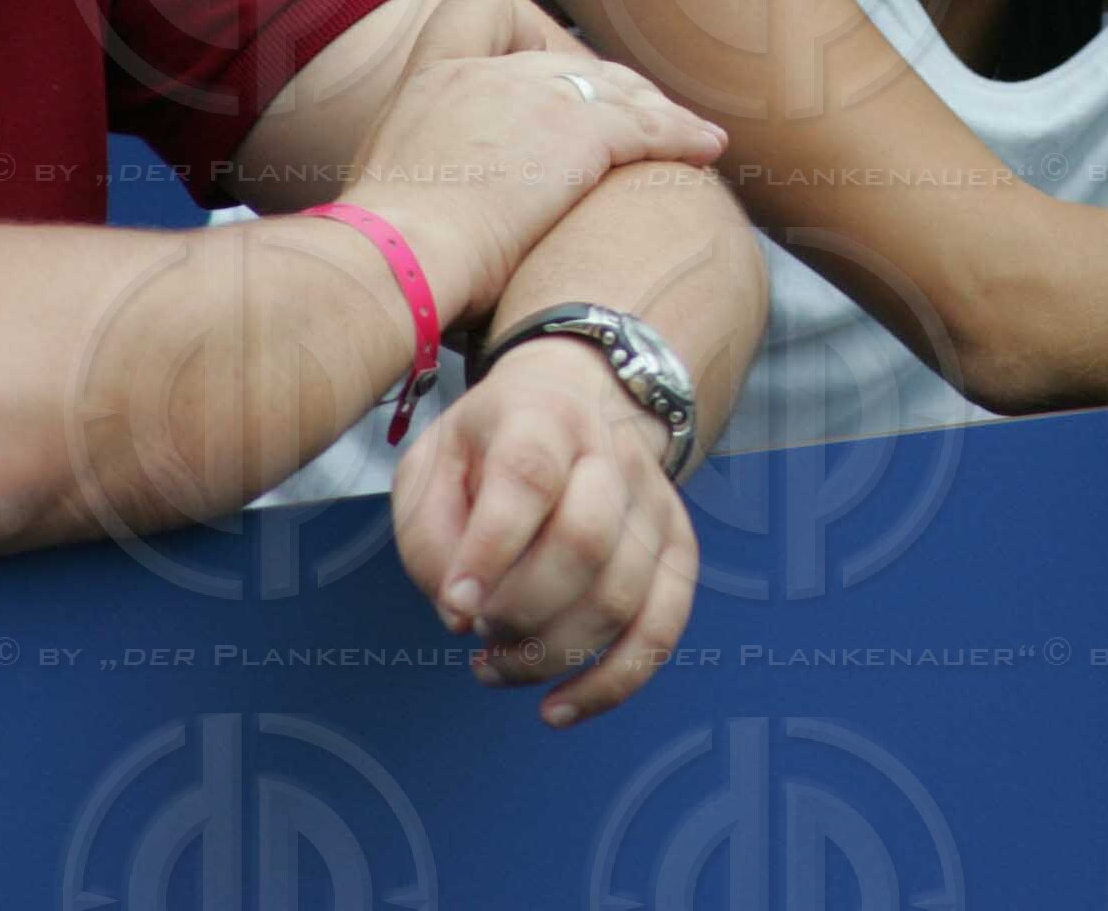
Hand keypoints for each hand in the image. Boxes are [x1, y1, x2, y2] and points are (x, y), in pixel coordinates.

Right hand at [352, 47, 727, 328]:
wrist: (392, 258)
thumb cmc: (385, 252)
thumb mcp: (390, 187)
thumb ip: (429, 172)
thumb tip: (442, 205)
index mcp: (434, 78)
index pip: (479, 7)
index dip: (520, 30)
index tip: (545, 67)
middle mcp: (488, 74)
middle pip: (568, 62)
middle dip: (609, 89)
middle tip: (640, 118)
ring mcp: (534, 98)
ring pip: (616, 91)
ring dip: (657, 113)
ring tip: (687, 133)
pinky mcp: (578, 134)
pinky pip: (649, 128)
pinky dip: (683, 137)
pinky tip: (707, 149)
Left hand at [391, 337, 695, 728]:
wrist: (574, 399)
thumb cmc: (489, 446)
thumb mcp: (432, 464)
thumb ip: (429, 533)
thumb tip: (459, 611)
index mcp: (542, 419)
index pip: (529, 479)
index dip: (491, 550)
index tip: (455, 604)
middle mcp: (611, 455)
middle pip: (586, 543)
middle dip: (521, 609)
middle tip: (477, 628)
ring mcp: (654, 504)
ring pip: (622, 597)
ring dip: (550, 654)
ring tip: (494, 665)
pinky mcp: (677, 550)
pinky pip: (663, 629)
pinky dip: (612, 683)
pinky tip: (558, 708)